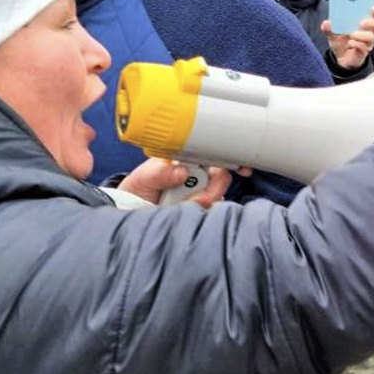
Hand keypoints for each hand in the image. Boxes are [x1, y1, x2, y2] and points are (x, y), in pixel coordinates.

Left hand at [118, 159, 242, 207]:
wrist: (131, 213)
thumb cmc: (137, 191)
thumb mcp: (142, 178)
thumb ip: (159, 172)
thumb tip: (181, 171)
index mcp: (188, 162)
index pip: (216, 157)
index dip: (231, 160)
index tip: (242, 169)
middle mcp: (198, 178)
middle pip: (221, 180)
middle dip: (210, 190)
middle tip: (193, 197)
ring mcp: (201, 196)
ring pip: (216, 199)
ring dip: (197, 203)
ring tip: (175, 205)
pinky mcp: (200, 214)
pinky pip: (210, 215)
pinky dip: (197, 216)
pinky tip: (182, 213)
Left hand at [322, 8, 373, 68]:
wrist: (340, 58)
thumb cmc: (341, 41)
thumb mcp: (333, 33)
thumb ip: (329, 28)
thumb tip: (326, 23)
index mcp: (364, 24)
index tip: (371, 8)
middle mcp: (369, 32)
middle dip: (372, 22)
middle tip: (361, 22)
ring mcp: (368, 43)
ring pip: (371, 37)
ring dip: (361, 35)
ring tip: (351, 35)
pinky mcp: (364, 52)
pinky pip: (364, 47)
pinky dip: (356, 44)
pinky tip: (350, 44)